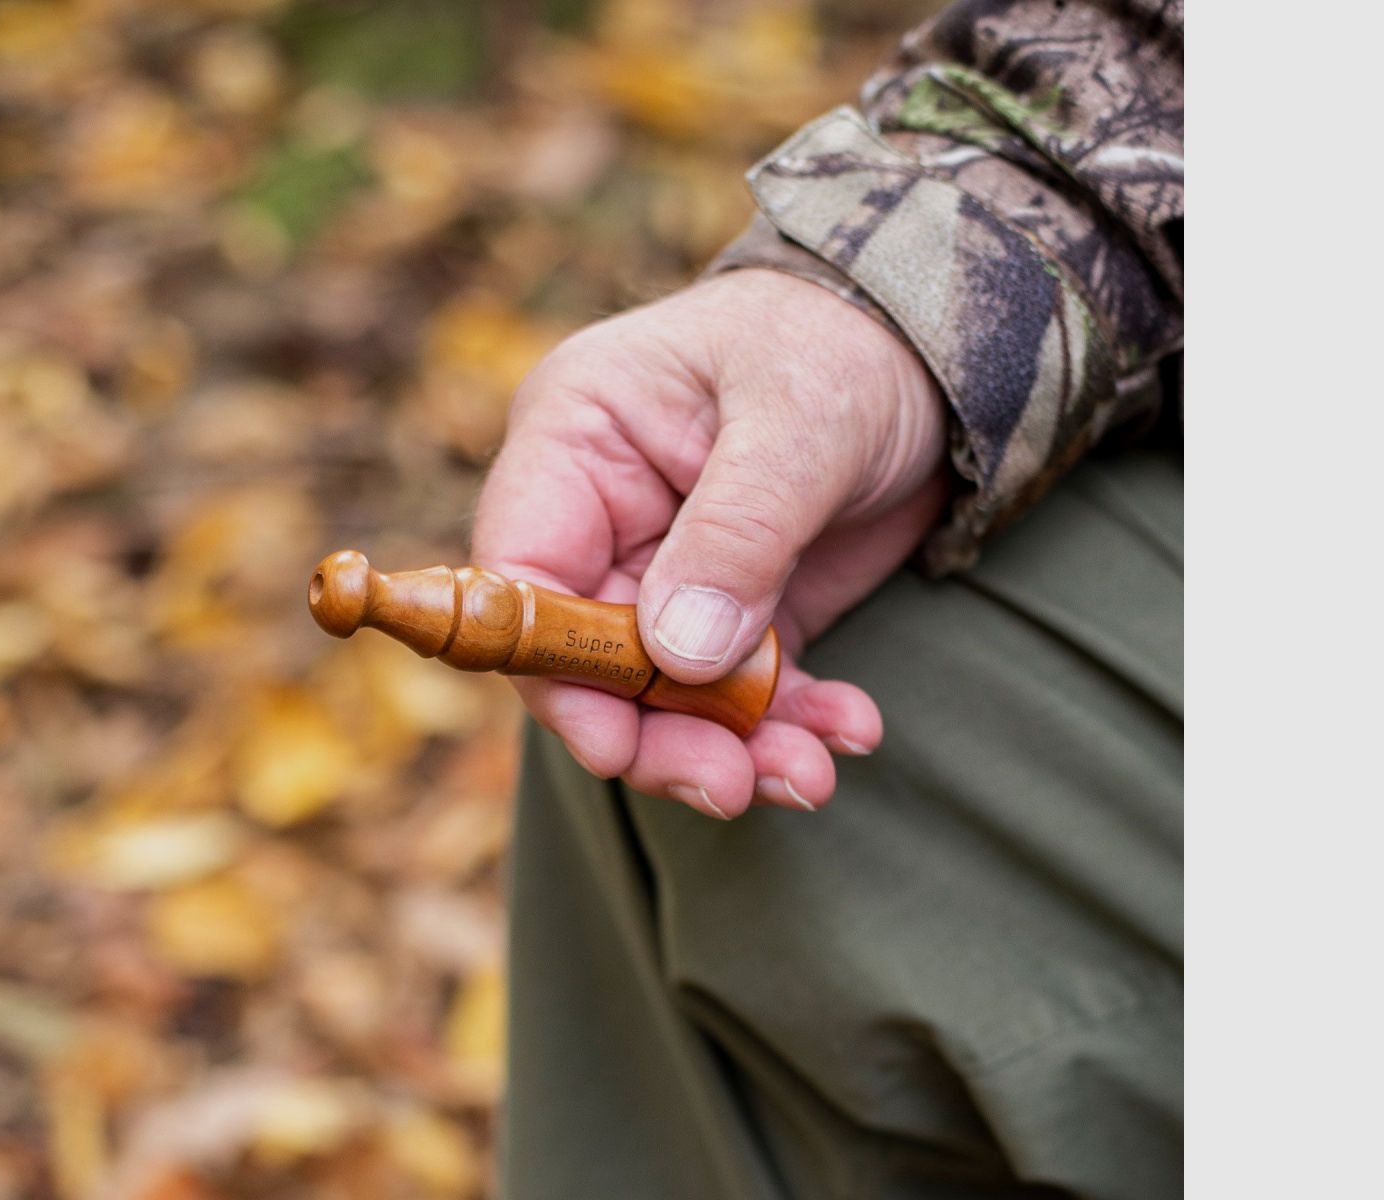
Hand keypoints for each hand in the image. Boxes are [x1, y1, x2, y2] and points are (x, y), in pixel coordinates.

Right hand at [472, 269, 949, 817]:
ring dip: (730, 747)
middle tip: (730, 784)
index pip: (519, 574)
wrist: (935, 351)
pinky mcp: (735, 611)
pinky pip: (739, 694)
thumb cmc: (844, 344)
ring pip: (662, 696)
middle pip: (585, 658)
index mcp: (576, 440)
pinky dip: (788, 725)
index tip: (615, 741)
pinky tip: (847, 729)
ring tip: (809, 774)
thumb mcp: (799, 420)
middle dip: (656, 734)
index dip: (550, 666)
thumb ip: (736, 533)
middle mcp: (603, 515)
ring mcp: (667, 571)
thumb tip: (677, 657)